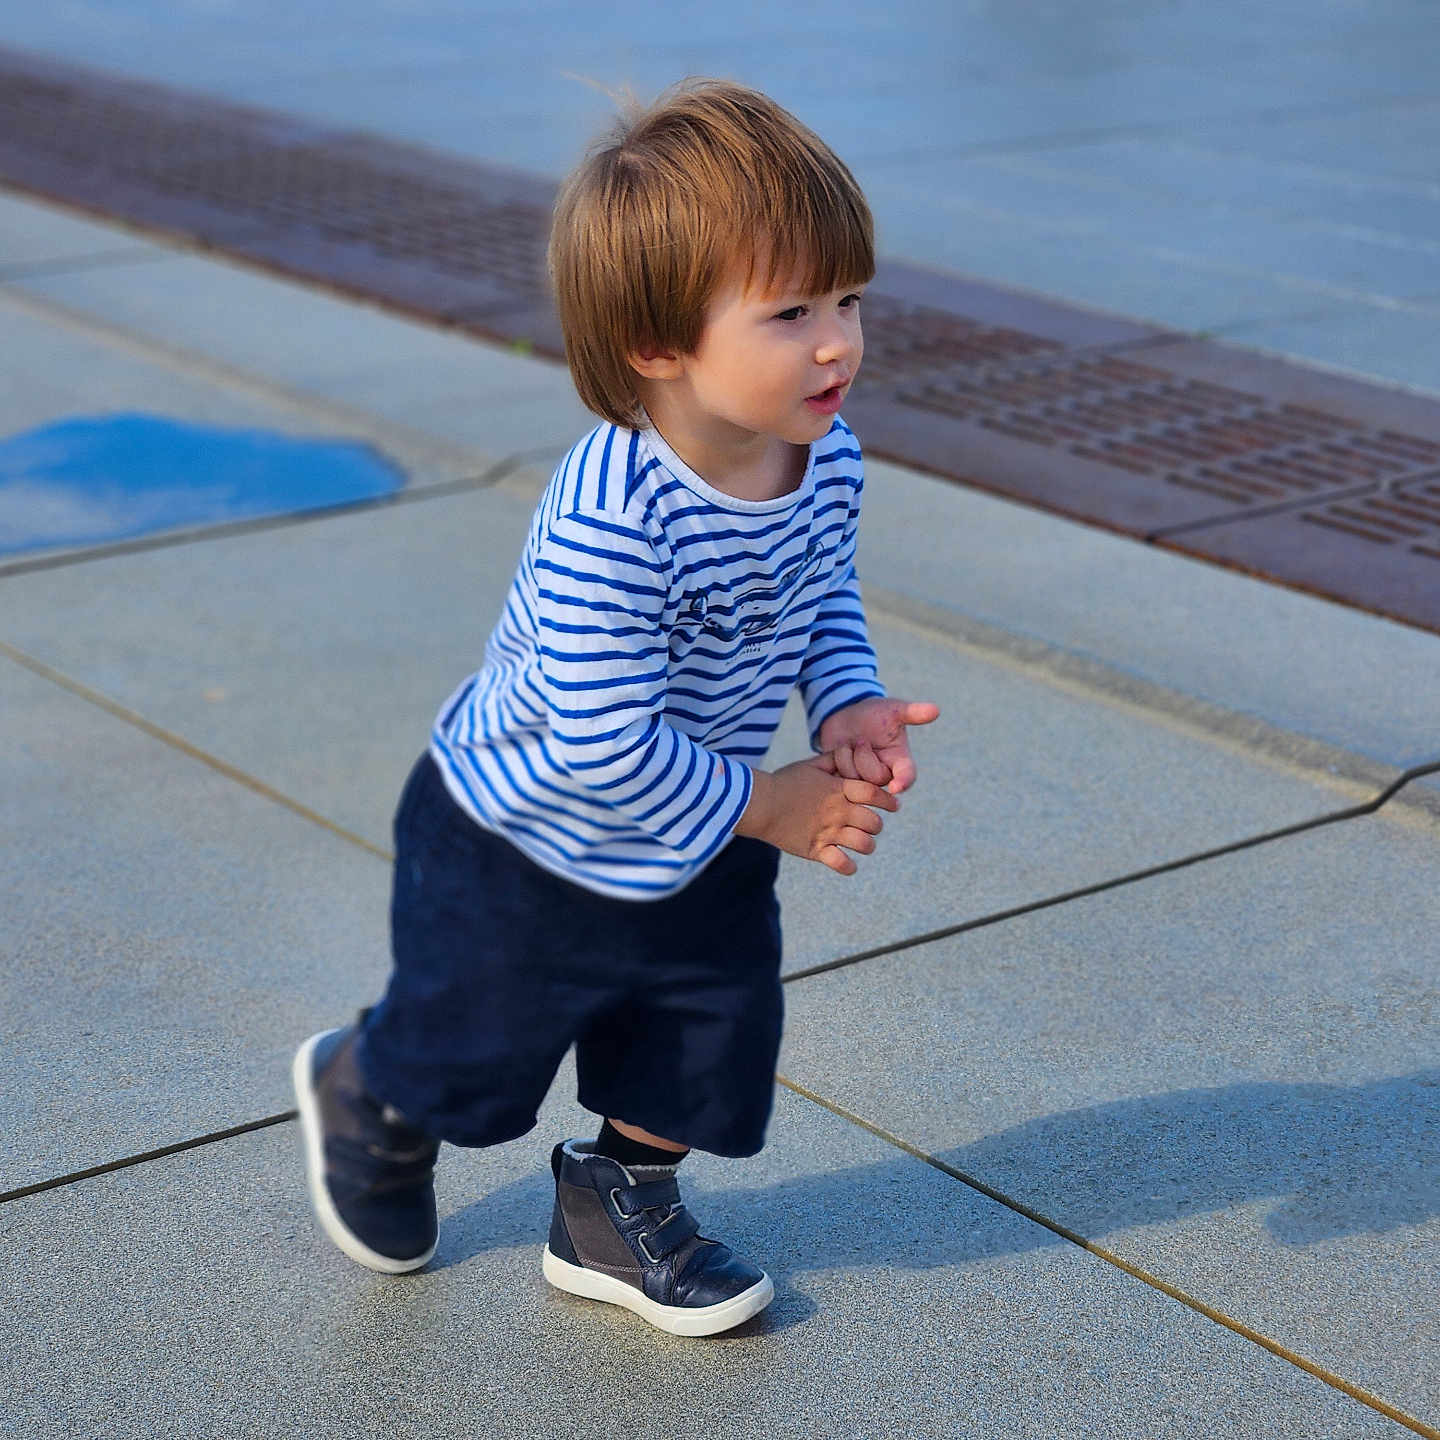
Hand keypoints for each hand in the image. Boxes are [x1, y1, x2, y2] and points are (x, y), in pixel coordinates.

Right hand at [735, 758, 898, 875]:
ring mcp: (828, 832)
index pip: (875, 794)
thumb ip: (832, 760)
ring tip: (861, 844)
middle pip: (875, 822)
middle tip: (869, 825)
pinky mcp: (815, 850)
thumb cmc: (783, 781)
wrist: (759, 803)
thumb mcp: (809, 765)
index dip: (888, 800)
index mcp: (839, 790)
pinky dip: (848, 866)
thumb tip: (850, 752)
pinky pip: (842, 864)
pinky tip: (846, 862)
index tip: (894, 805)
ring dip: (866, 845)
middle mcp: (838, 812)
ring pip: (865, 844)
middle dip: (876, 825)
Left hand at [816, 697, 939, 793]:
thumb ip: (913, 712)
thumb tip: (936, 710)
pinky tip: (835, 752)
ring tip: (847, 744)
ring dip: (845, 757)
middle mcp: (883, 774)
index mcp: (900, 760)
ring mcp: (862, 779)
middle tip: (860, 740)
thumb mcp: (893, 710)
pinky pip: (835, 779)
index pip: (907, 776)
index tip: (896, 787)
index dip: (903, 782)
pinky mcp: (842, 780)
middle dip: (863, 757)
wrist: (846, 714)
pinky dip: (832, 762)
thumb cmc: (874, 713)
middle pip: (874, 779)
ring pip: (853, 780)